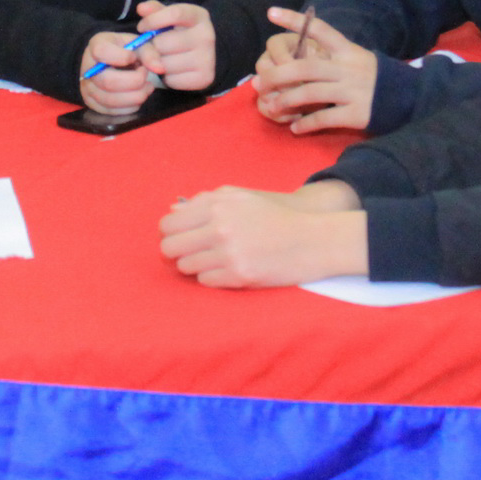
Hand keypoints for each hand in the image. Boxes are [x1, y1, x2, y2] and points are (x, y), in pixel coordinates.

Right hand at [80, 29, 156, 114]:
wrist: (110, 63)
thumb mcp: (138, 45)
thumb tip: (160, 69)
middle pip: (108, 82)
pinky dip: (130, 107)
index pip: (102, 51)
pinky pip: (111, 112)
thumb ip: (150, 53)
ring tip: (146, 87)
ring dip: (135, 96)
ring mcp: (87, 88)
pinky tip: (138, 96)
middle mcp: (87, 68)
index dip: (122, 56)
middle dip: (135, 82)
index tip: (134, 57)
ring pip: (110, 100)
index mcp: (96, 46)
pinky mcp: (92, 104)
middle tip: (145, 76)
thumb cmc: (125, 51)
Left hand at [133, 1, 216, 91]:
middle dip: (152, 46)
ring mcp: (207, 59)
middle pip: (162, 43)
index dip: (153, 21)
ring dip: (157, 63)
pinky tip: (174, 70)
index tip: (142, 28)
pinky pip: (171, 80)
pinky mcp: (204, 78)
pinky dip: (167, 77)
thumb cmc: (181, 32)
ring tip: (165, 58)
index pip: (174, 14)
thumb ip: (155, 10)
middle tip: (156, 47)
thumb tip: (141, 8)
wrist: (207, 54)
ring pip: (163, 64)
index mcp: (198, 16)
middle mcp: (206, 37)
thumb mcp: (171, 17)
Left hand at [159, 184, 367, 287]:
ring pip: (186, 267)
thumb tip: (174, 211)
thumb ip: (206, 201)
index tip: (180, 237)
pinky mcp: (239, 275)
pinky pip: (205, 281)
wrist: (312, 240)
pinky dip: (212, 277)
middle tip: (190, 253)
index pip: (168, 224)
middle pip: (170, 248)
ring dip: (195, 266)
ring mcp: (229, 253)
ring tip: (212, 261)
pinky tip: (226, 270)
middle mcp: (219, 228)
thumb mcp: (242, 197)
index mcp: (217, 205)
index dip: (170, 233)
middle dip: (177, 252)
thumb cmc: (275, 216)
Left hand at [254, 9, 380, 132]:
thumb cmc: (375, 78)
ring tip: (271, 108)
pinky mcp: (357, 113)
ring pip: (310, 92)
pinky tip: (295, 128)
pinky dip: (306, 124)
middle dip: (277, 75)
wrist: (409, 99)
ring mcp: (353, 91)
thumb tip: (297, 59)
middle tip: (258, 83)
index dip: (295, 21)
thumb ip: (332, 57)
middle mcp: (348, 68)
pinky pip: (324, 118)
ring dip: (285, 101)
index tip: (270, 13)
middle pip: (305, 66)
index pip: (320, 30)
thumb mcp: (357, 58)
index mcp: (347, 50)